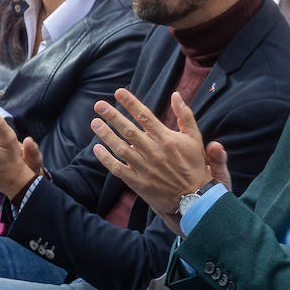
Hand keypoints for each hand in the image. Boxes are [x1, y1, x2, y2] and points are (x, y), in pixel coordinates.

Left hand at [91, 90, 211, 214]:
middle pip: (129, 130)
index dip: (131, 103)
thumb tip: (176, 95)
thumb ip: (184, 115)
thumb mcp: (194, 138)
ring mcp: (145, 168)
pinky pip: (119, 169)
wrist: (194, 197)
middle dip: (112, 116)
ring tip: (95, 123)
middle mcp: (154, 151)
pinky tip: (97, 149)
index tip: (118, 92)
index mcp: (167, 138)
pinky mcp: (139, 183)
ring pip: (121, 148)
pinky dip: (107, 159)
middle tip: (99, 105)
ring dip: (106, 135)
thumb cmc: (194, 165)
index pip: (145, 116)